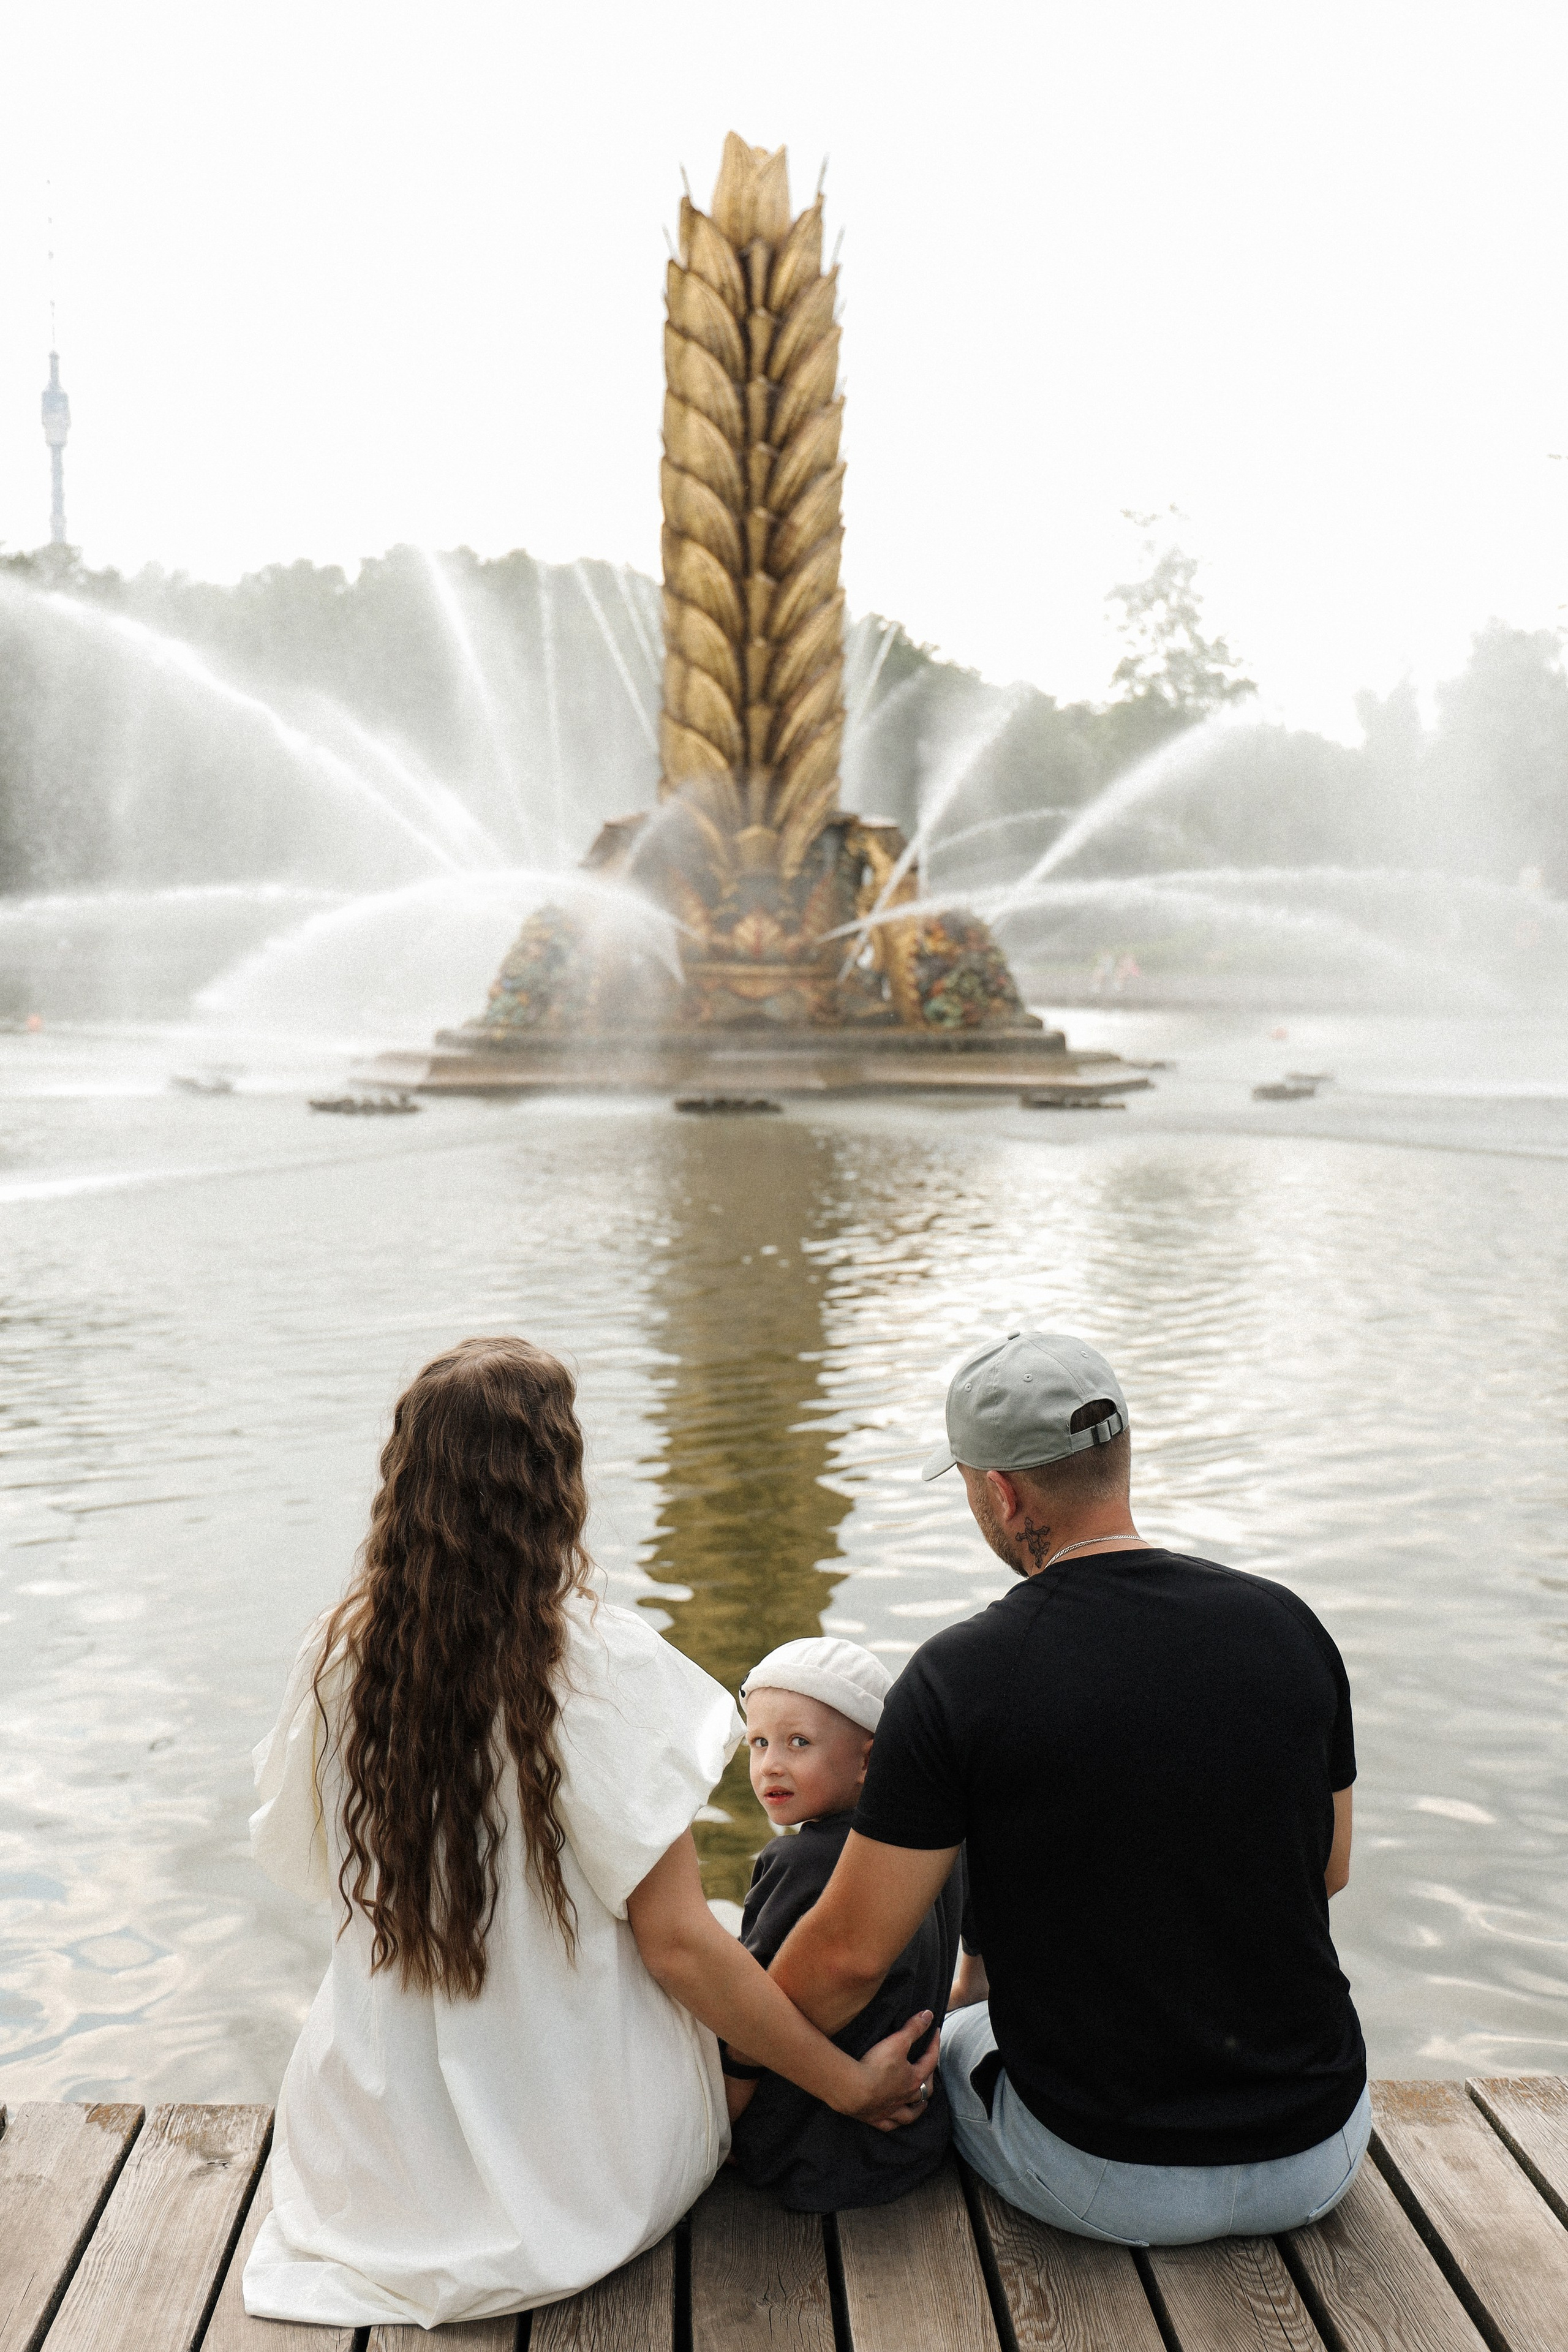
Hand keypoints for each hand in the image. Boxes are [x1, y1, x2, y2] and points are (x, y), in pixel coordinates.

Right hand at [841, 2010, 938, 2129]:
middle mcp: (906, 2097)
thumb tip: (929, 2016)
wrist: (853, 2090)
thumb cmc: (876, 2066)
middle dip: (929, 2079)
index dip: (934, 2045)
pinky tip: (894, 2120)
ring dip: (917, 2108)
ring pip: (910, 2113)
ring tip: (921, 2103)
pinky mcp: (876, 2118)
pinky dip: (894, 2123)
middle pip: (924, 2090)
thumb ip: (913, 2028)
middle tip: (929, 2070)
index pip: (930, 2060)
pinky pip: (889, 2125)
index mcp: (914, 2079)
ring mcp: (891, 2110)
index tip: (935, 2032)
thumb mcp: (897, 2042)